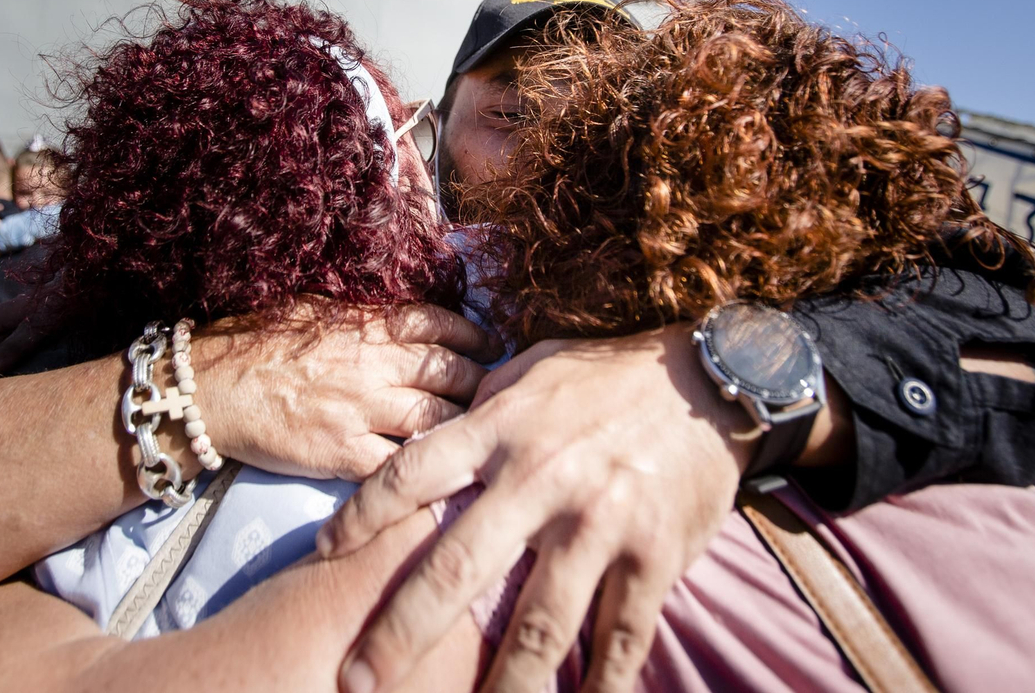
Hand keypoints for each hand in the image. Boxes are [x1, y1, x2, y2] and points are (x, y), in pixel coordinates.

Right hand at [192, 302, 504, 481]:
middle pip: (449, 372)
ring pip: (435, 419)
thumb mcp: (313, 311)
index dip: (473, 334)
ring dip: (463, 427)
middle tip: (497, 394)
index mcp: (365, 323)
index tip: (492, 344)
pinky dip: (425, 471)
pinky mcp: (343, 453)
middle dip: (481, 384)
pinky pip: (399, 465)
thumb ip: (362, 316)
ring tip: (479, 434)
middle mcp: (372, 364)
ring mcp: (360, 410)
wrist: (209, 387)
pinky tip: (443, 474)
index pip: (437, 323)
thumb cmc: (254, 343)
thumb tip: (403, 319)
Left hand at [318, 325, 756, 692]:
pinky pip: (621, 638)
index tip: (321, 556)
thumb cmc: (607, 377)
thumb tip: (428, 437)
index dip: (361, 517)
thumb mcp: (531, 373)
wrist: (712, 379)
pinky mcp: (654, 557)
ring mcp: (600, 524)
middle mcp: (543, 480)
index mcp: (502, 429)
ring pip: (540, 625)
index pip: (412, 474)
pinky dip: (600, 686)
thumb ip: (478, 413)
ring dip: (501, 685)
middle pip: (457, 567)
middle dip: (401, 631)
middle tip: (357, 681)